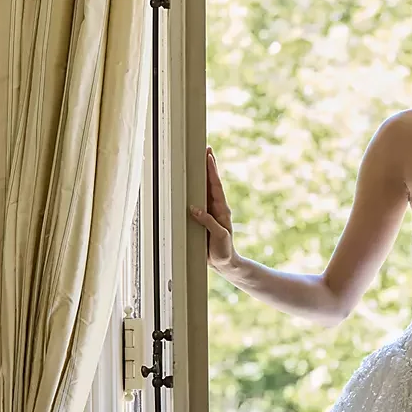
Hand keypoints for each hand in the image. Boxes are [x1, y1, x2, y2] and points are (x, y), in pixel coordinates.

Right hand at [189, 147, 237, 272]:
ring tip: (198, 159)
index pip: (216, 186)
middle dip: (209, 165)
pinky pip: (197, 199)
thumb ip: (208, 222)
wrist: (224, 263)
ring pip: (204, 189)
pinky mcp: (203, 217)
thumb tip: (195, 208)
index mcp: (222, 210)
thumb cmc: (223, 250)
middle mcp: (216, 207)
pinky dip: (193, 189)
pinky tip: (188, 182)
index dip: (212, 171)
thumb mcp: (219, 237)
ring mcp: (209, 211)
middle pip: (211, 182)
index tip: (209, 156)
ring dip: (201, 174)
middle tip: (206, 148)